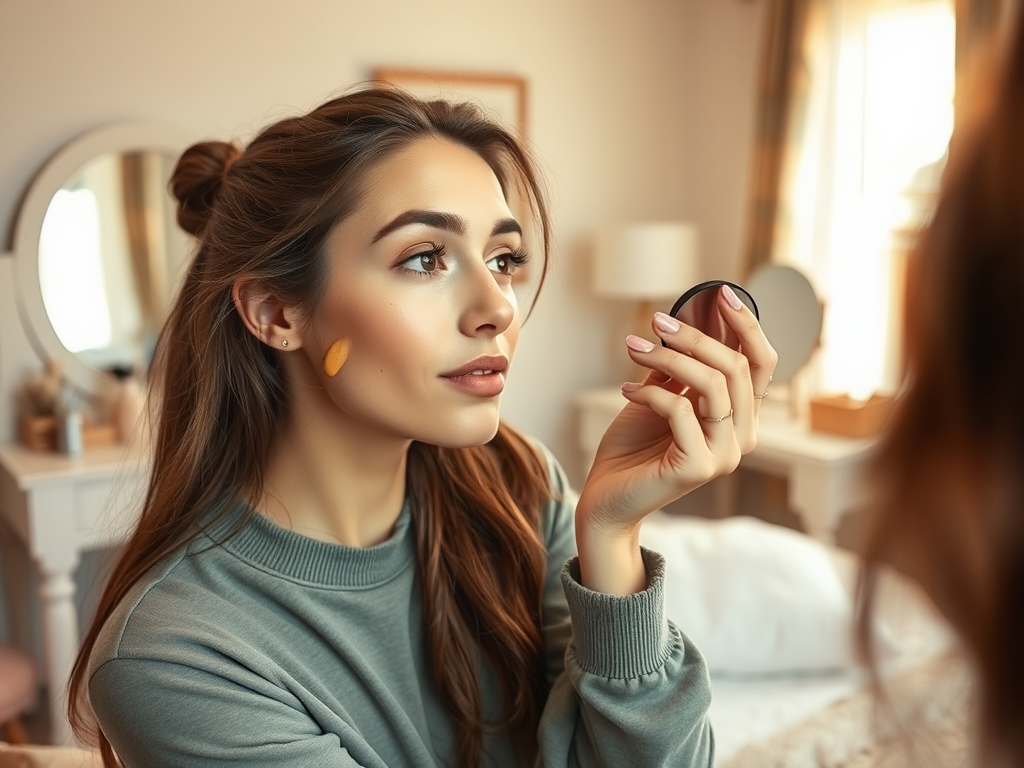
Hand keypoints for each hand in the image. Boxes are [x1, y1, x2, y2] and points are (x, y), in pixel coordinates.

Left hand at [575, 285, 776, 593]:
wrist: (607, 499)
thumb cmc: (633, 448)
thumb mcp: (658, 396)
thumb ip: (677, 367)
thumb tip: (683, 320)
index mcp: (740, 418)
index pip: (762, 364)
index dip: (748, 325)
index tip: (721, 292)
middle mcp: (742, 437)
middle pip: (737, 368)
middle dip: (695, 336)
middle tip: (655, 321)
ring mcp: (724, 455)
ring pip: (714, 385)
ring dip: (669, 358)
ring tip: (633, 347)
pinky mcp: (698, 467)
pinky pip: (680, 410)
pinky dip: (649, 391)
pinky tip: (625, 390)